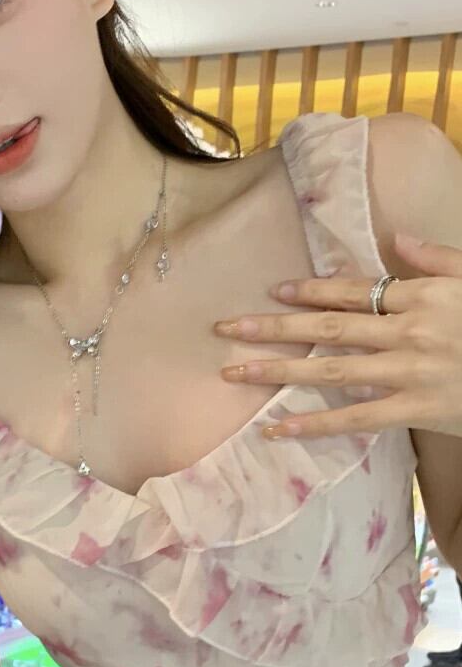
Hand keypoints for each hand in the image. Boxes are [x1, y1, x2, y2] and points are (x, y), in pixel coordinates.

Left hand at [212, 232, 461, 441]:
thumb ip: (438, 259)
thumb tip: (396, 238)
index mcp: (424, 296)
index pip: (355, 291)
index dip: (312, 290)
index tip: (274, 290)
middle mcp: (410, 331)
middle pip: (330, 327)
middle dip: (275, 327)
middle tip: (227, 328)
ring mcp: (411, 373)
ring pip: (333, 370)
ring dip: (279, 370)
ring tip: (235, 371)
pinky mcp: (416, 410)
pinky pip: (356, 419)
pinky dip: (314, 425)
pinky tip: (277, 428)